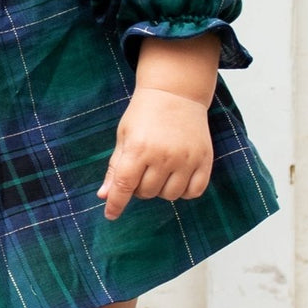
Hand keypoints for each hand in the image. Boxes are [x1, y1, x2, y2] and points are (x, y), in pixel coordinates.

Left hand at [97, 86, 213, 220]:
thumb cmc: (144, 113)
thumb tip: (104, 196)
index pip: (124, 186)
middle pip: (147, 193)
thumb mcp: (124, 136)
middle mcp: (163, 156)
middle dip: (139, 188)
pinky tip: (177, 177)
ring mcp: (186, 159)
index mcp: (139, 149)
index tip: (110, 215)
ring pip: (170, 196)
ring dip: (161, 190)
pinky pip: (194, 192)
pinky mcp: (204, 159)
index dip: (116, 204)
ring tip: (160, 170)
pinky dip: (184, 191)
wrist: (176, 92)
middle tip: (142, 170)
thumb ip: (115, 168)